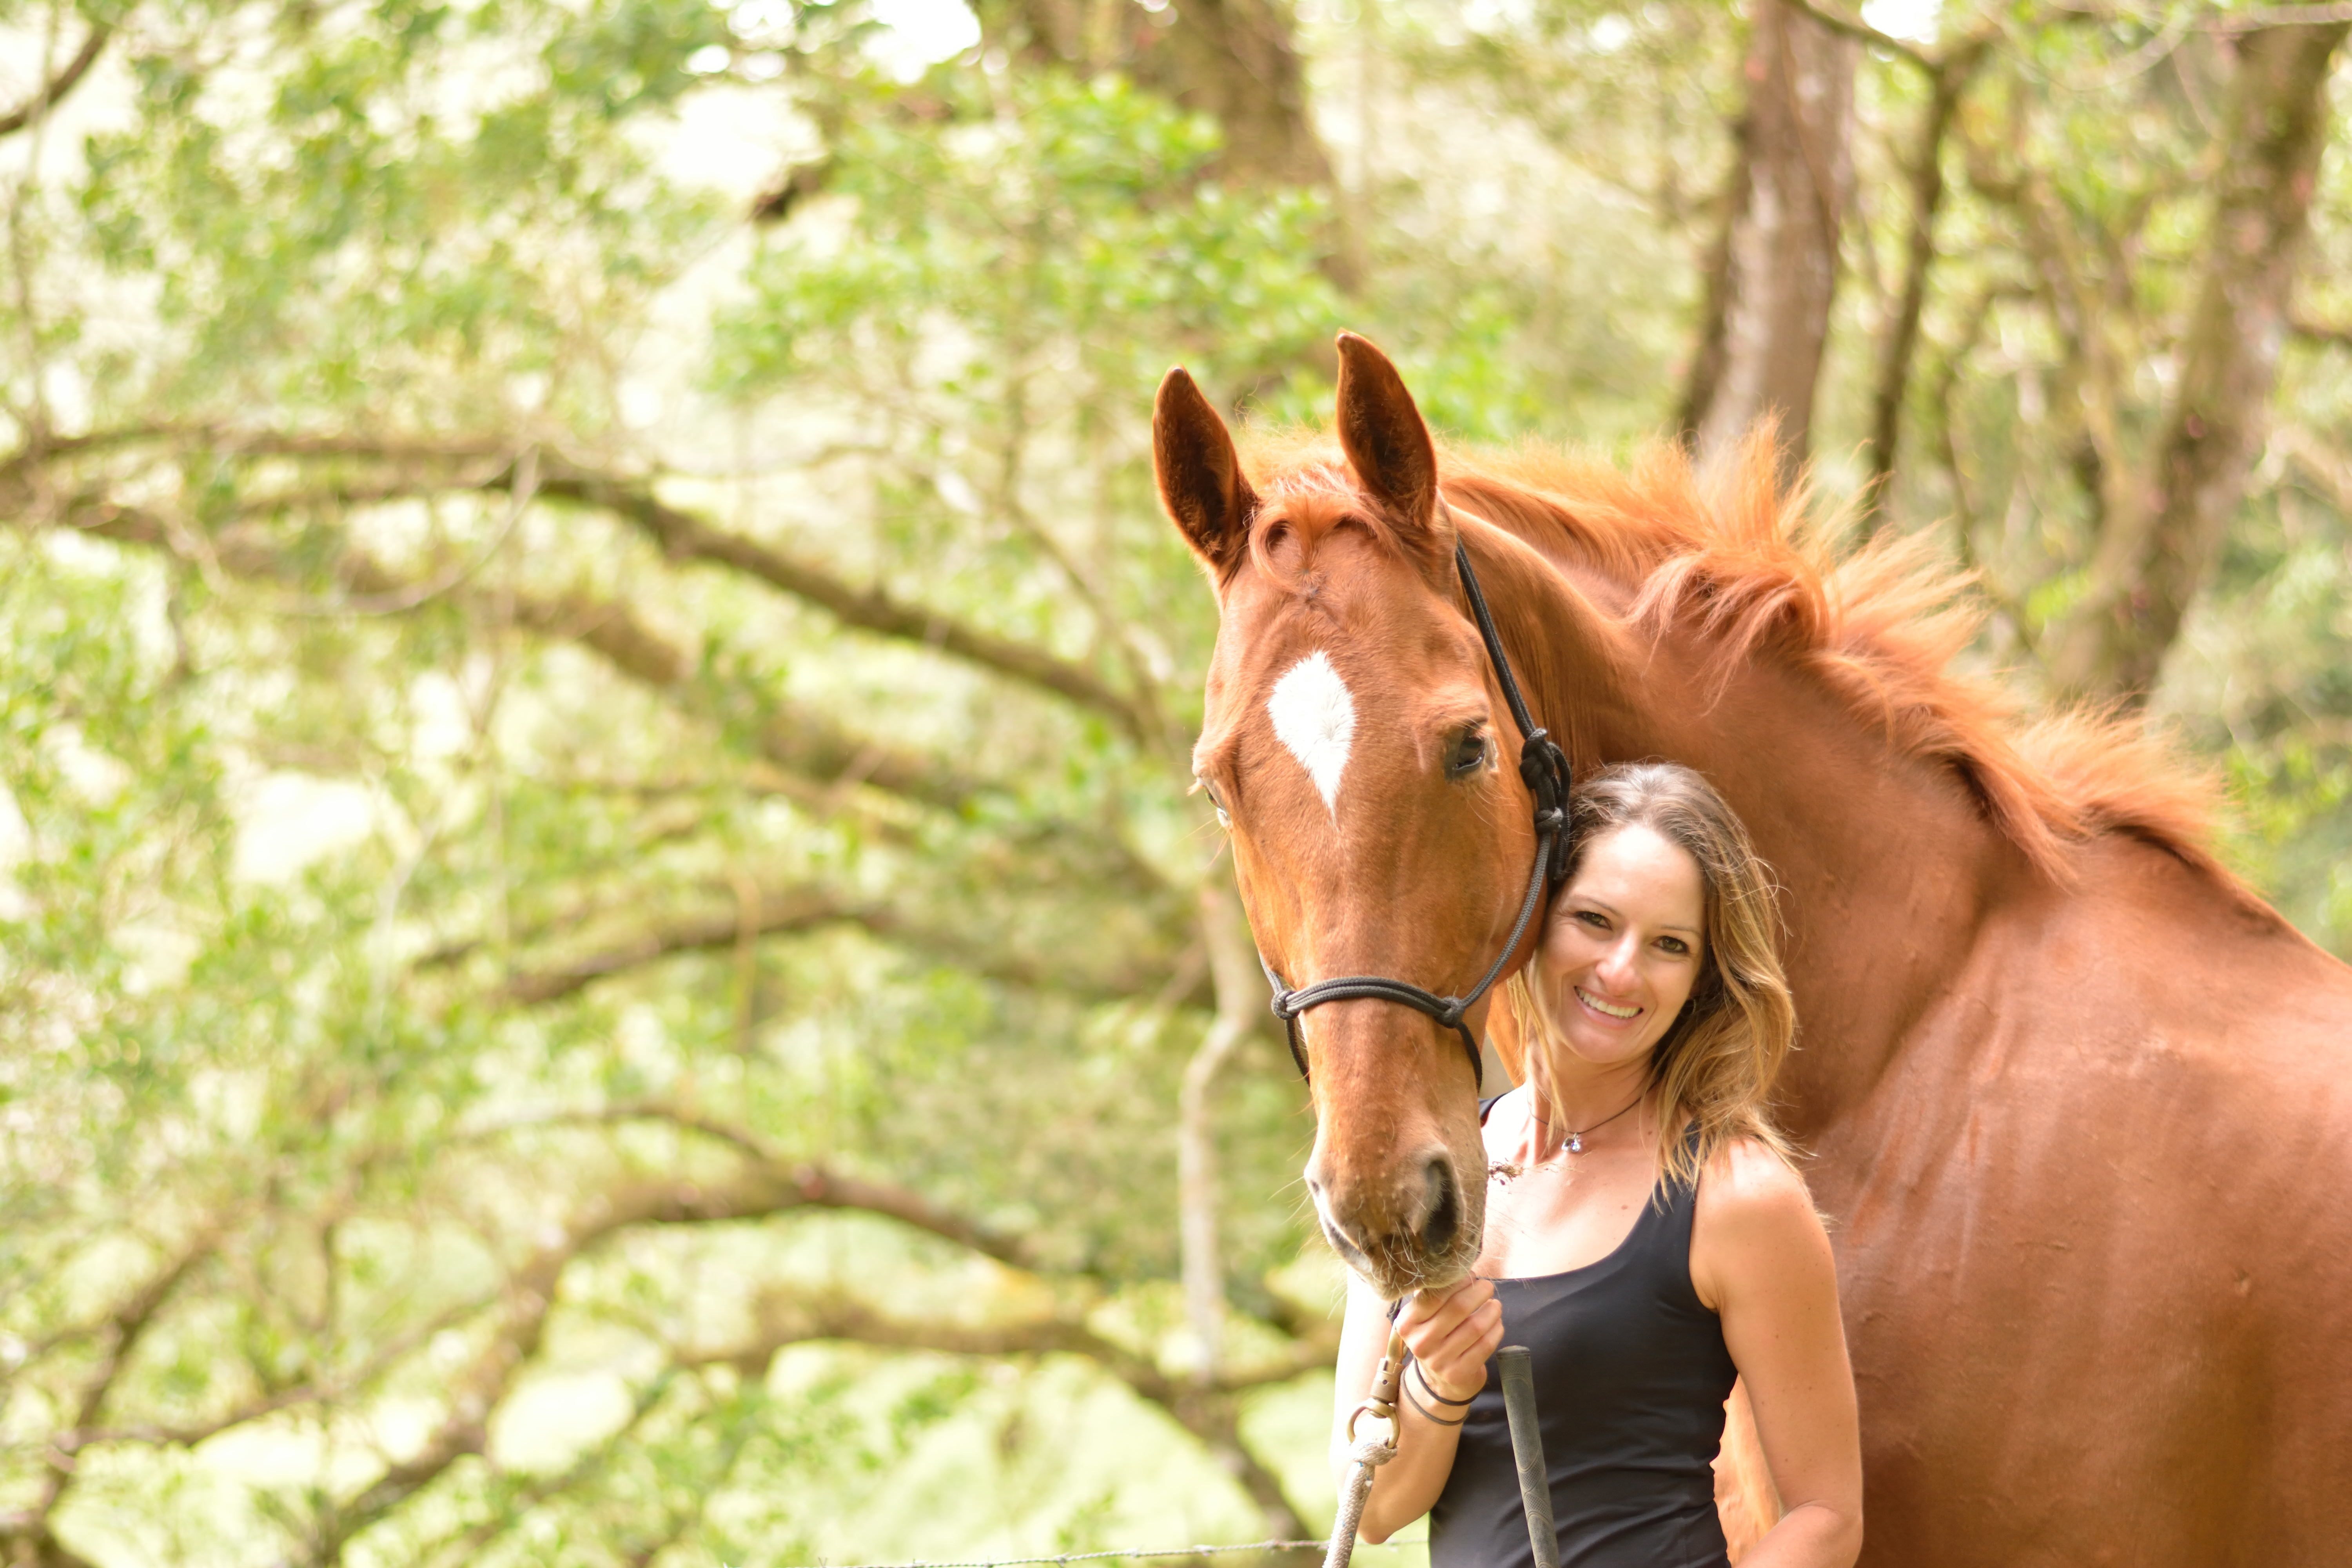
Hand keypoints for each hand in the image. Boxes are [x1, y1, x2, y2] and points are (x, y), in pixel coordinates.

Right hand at [1396, 1276, 1502, 1403]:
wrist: (1438, 1381)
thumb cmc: (1436, 1337)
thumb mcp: (1424, 1318)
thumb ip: (1434, 1295)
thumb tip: (1459, 1269)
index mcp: (1408, 1323)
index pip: (1435, 1294)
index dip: (1458, 1281)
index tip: (1471, 1275)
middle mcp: (1420, 1342)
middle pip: (1458, 1308)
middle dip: (1478, 1292)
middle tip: (1488, 1286)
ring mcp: (1439, 1361)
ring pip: (1475, 1327)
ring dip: (1491, 1311)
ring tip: (1495, 1305)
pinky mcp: (1458, 1374)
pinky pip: (1485, 1345)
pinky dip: (1496, 1330)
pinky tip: (1497, 1323)